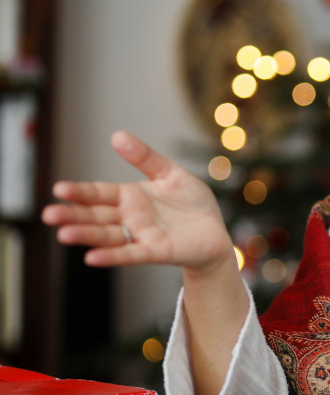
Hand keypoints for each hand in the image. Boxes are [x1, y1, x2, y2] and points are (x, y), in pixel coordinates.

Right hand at [42, 130, 234, 275]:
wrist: (216, 231)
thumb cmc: (192, 203)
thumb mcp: (170, 173)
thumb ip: (145, 157)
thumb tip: (116, 135)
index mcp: (130, 197)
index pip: (99, 193)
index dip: (80, 192)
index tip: (58, 189)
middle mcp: (130, 217)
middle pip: (96, 216)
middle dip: (73, 215)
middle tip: (48, 215)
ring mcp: (141, 235)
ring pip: (108, 236)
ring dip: (87, 236)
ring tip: (64, 234)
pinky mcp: (157, 251)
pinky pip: (131, 254)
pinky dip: (113, 256)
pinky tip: (92, 258)